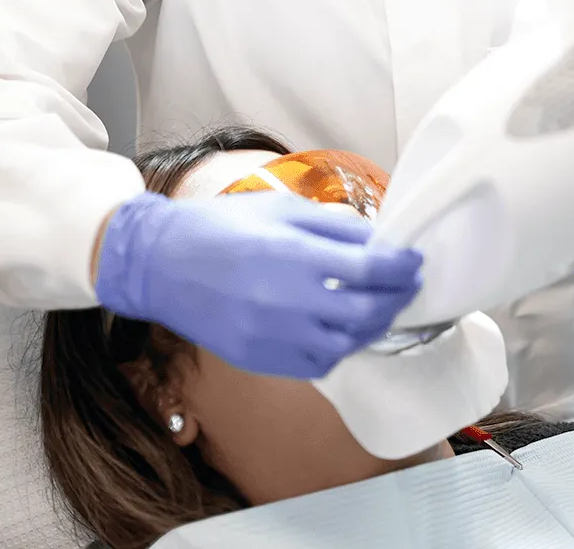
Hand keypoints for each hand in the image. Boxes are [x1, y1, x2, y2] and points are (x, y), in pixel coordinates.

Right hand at [94, 191, 422, 377]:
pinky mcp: (259, 358)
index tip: (414, 261)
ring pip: (347, 343)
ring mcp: (273, 335)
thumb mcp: (280, 209)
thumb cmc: (219, 228)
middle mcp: (288, 300)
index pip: (373, 268)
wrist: (159, 264)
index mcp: (295, 254)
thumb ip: (333, 226)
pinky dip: (339, 349)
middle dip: (397, 297)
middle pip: (368, 310)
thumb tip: (377, 239)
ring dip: (372, 326)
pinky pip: (317, 364)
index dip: (403, 266)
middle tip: (407, 285)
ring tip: (379, 308)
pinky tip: (342, 330)